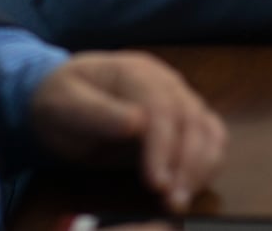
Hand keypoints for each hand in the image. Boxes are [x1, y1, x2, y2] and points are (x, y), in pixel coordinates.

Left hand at [29, 51, 225, 211]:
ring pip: (207, 129)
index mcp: (133, 70)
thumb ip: (98, 112)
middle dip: (186, 164)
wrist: (60, 102)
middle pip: (190, 118)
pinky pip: (211, 138)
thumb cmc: (61, 101)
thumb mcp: (66, 105)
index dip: (162, 146)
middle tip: (172, 201)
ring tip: (180, 200)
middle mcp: (162, 80)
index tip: (156, 182)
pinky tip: (191, 186)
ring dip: (202, 167)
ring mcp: (177, 98)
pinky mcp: (184, 120)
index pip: (160, 106)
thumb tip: (137, 122)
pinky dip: (209, 163)